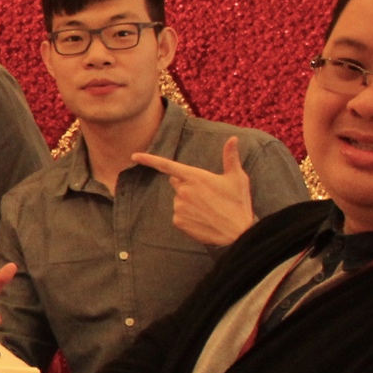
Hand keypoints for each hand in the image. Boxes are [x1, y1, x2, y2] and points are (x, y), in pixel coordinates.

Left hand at [135, 137, 254, 249]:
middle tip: (208, 195)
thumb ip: (230, 157)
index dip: (149, 160)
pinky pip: (179, 215)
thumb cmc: (238, 204)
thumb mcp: (237, 178)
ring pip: (179, 200)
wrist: (238, 234)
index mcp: (195, 177)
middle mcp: (183, 191)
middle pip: (177, 183)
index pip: (167, 165)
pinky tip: (203, 220)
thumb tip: (233, 138)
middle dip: (187, 185)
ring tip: (209, 209)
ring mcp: (179, 207)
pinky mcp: (177, 221)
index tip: (134, 156)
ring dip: (189, 202)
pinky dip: (188, 217)